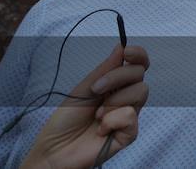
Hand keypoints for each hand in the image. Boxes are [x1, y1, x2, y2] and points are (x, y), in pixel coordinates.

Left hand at [21, 44, 149, 168]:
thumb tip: (121, 47)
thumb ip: (104, 70)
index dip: (138, 55)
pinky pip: (131, 116)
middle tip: (96, 89)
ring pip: (140, 92)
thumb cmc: (65, 121)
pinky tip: (101, 129)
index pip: (137, 65)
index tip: (128, 52)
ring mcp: (128, 115)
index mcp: (115, 85)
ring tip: (97, 115)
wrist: (54, 149)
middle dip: (118, 77)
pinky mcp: (129, 133)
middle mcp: (125, 98)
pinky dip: (113, 120)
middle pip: (140, 74)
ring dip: (114, 101)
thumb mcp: (83, 89)